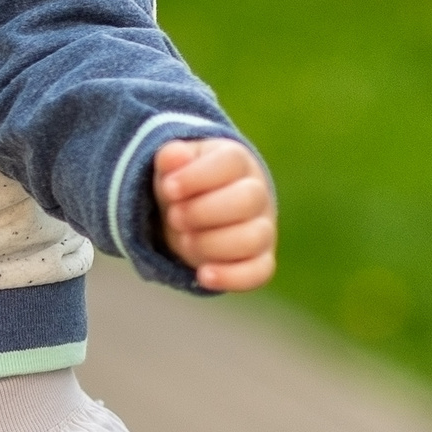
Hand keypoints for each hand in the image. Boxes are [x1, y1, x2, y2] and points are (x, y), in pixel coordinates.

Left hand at [155, 138, 275, 290]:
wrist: (193, 211)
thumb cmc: (184, 184)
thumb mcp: (172, 167)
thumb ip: (171, 159)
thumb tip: (172, 155)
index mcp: (236, 162)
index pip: (230, 162)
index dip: (197, 176)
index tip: (169, 188)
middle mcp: (257, 194)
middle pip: (247, 200)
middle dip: (202, 211)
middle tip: (174, 216)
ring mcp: (262, 229)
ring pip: (252, 238)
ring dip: (210, 242)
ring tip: (183, 239)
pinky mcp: (260, 260)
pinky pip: (259, 272)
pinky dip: (232, 276)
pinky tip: (203, 274)